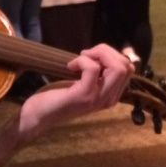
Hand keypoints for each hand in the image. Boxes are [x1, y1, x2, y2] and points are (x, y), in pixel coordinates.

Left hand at [16, 44, 131, 140]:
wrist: (38, 115)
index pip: (128, 68)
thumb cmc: (57, 96)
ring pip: (117, 67)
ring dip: (98, 54)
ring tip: (80, 58)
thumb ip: (96, 72)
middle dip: (106, 51)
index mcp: (111, 95)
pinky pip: (93, 68)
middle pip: (126, 66)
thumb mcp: (82, 83)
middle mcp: (109, 99)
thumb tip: (104, 52)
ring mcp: (98, 98)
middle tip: (86, 54)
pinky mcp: (84, 95)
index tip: (91, 56)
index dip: (111, 55)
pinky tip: (70, 67)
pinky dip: (82, 60)